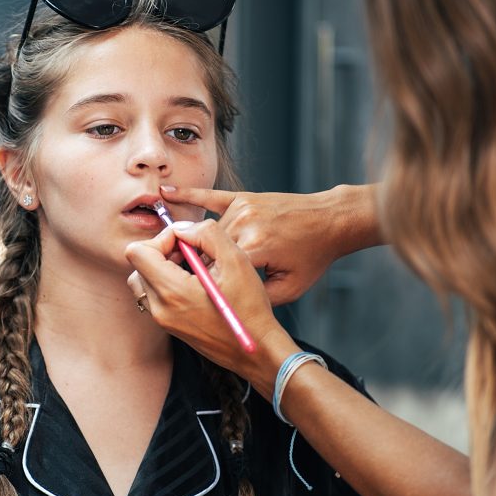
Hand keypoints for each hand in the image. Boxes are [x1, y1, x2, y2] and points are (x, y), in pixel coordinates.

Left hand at [126, 219, 297, 388]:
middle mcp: (160, 308)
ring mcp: (163, 319)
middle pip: (138, 265)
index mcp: (172, 291)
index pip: (137, 252)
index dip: (160, 238)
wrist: (257, 349)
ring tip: (193, 267)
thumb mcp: (236, 259)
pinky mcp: (170, 325)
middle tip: (191, 253)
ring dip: (163, 266)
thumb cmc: (250, 308)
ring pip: (144, 280)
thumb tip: (182, 228)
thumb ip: (206, 234)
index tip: (186, 241)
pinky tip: (196, 283)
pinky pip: (155, 295)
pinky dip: (168, 282)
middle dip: (162, 251)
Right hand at [159, 184, 383, 305]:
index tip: (196, 294)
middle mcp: (244, 225)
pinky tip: (165, 193)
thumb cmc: (312, 256)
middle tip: (192, 280)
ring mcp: (242, 208)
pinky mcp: (243, 197)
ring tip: (193, 256)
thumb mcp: (289, 289)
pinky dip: (186, 195)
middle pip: (206, 251)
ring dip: (204, 246)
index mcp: (254, 249)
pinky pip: (209, 197)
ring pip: (207, 233)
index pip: (214, 270)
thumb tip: (224, 302)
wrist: (330, 220)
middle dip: (201, 266)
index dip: (205, 284)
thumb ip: (255, 299)